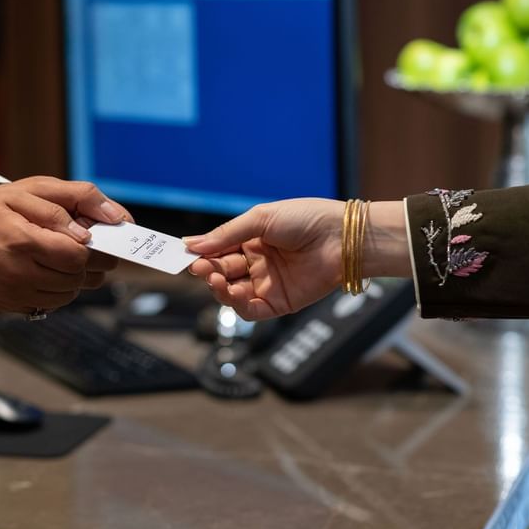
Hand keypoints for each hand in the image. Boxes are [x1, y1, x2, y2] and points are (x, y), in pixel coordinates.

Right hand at [0, 177, 131, 312]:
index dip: (94, 246)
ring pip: (68, 294)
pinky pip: (49, 304)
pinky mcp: (9, 306)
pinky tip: (48, 271)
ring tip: (63, 257)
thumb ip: (64, 202)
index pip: (79, 254)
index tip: (95, 236)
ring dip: (75, 277)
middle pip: (78, 277)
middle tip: (84, 245)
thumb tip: (100, 223)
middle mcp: (19, 273)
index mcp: (23, 240)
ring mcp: (14, 294)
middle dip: (89, 262)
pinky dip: (58, 290)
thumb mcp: (20, 191)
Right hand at [184, 199, 409, 320]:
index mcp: (251, 240)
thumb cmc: (308, 219)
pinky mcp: (280, 302)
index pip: (217, 251)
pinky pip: (251, 310)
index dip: (201, 254)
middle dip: (207, 271)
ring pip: (231, 293)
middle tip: (200, 267)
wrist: (343, 238)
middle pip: (221, 273)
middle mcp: (257, 263)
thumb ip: (226, 234)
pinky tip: (235, 292)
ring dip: (219, 288)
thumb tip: (192, 244)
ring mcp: (267, 283)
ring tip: (215, 278)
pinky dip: (238, 305)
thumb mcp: (261, 218)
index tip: (184, 255)